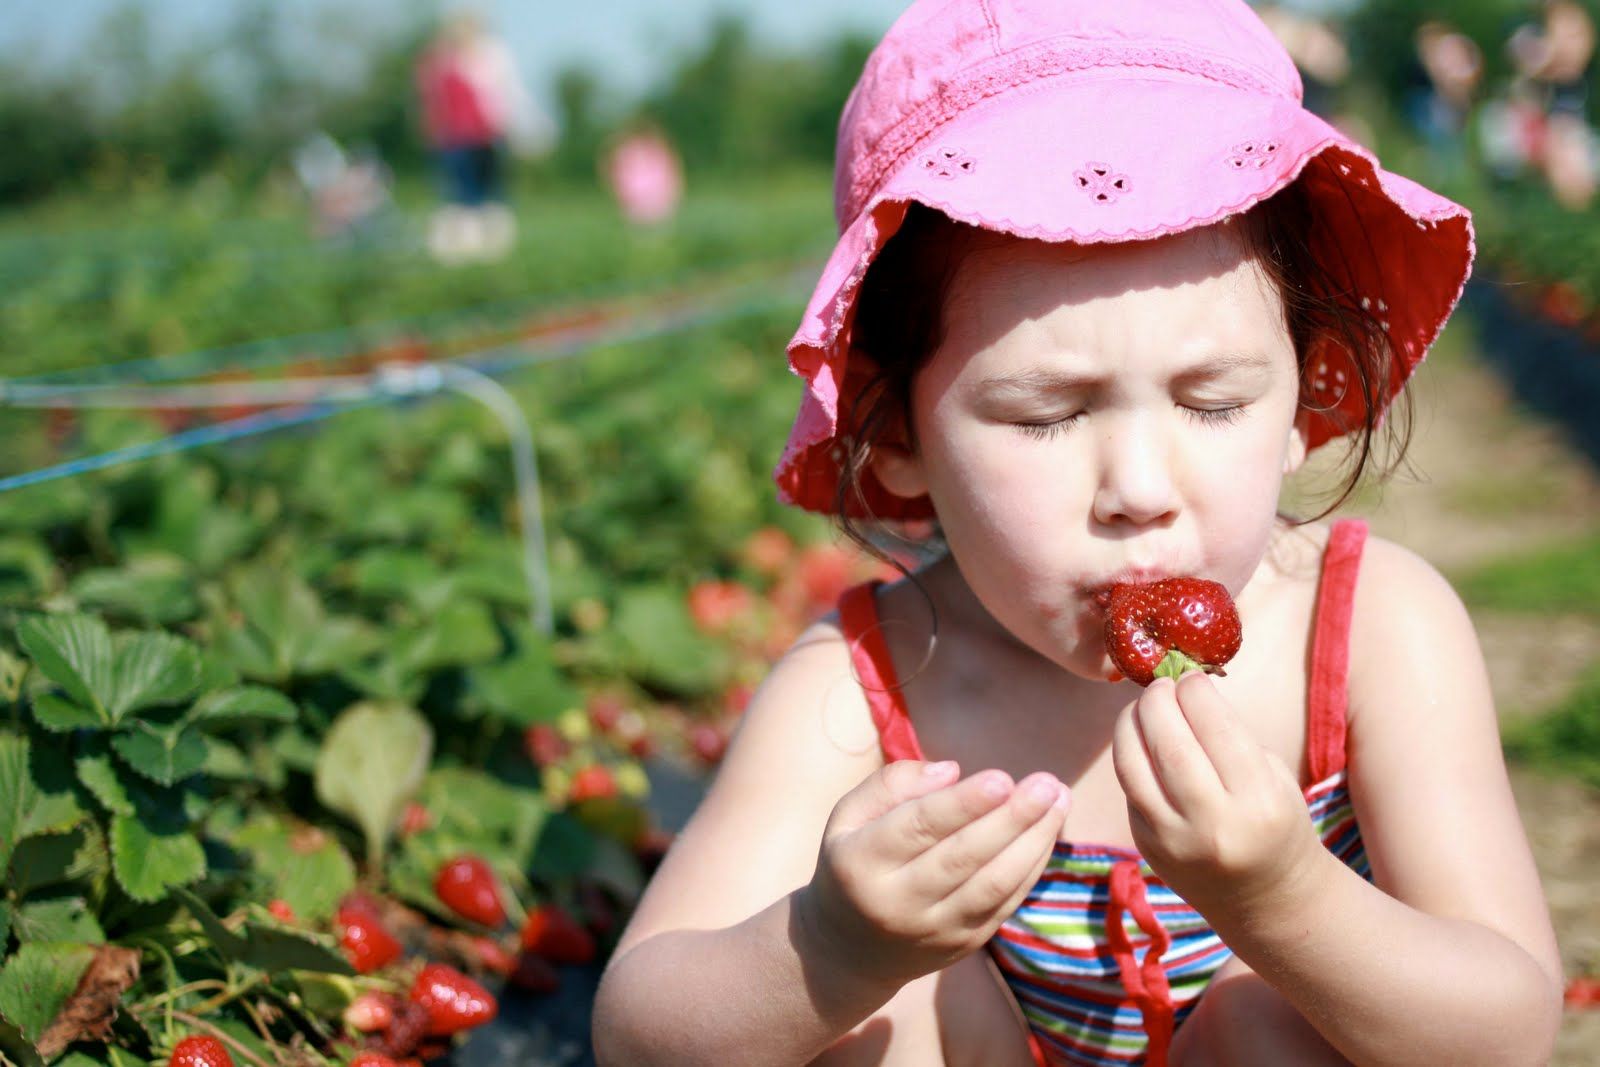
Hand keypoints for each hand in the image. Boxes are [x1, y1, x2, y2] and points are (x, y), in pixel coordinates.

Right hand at [799, 759, 1069, 988]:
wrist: (850, 949)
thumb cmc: (855, 861)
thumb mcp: (848, 817)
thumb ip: (890, 785)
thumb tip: (951, 771)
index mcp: (862, 864)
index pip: (917, 828)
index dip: (962, 804)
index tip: (1002, 777)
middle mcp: (898, 903)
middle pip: (963, 858)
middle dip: (1011, 819)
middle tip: (1046, 783)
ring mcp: (935, 929)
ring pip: (993, 885)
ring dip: (1033, 841)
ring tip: (1059, 800)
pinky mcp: (964, 944)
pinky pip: (1006, 902)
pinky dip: (1032, 864)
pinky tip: (1047, 830)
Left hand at [1111, 673, 1320, 921]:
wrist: (1267, 900)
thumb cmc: (1276, 823)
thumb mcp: (1273, 778)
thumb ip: (1231, 737)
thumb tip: (1182, 689)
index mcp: (1259, 801)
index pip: (1216, 728)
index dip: (1195, 692)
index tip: (1190, 677)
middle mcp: (1213, 824)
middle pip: (1169, 744)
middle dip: (1157, 701)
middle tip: (1159, 685)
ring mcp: (1174, 840)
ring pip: (1132, 766)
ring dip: (1129, 724)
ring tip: (1140, 707)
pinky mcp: (1148, 846)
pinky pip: (1129, 789)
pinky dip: (1129, 756)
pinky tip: (1139, 740)